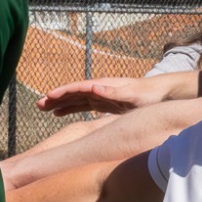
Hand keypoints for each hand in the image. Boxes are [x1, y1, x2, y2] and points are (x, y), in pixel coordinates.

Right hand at [37, 73, 186, 116]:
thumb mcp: (133, 95)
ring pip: (76, 100)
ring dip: (60, 104)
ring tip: (44, 109)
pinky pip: (83, 106)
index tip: (48, 97)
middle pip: (73, 93)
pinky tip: (61, 114)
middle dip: (56, 98)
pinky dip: (71, 108)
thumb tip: (93, 87)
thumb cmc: (149, 95)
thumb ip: (114, 92)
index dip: (63, 92)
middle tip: (38, 105)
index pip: (78, 88)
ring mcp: (102, 96)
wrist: (163, 94)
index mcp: (104, 86)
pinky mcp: (106, 104)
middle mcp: (101, 89)